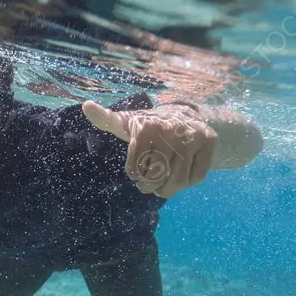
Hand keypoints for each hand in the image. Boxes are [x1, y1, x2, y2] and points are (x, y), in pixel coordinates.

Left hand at [82, 101, 216, 197]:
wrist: (185, 114)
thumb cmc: (148, 126)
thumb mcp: (126, 122)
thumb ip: (106, 119)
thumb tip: (86, 106)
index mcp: (145, 127)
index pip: (136, 169)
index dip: (135, 174)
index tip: (136, 170)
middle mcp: (170, 129)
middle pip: (156, 177)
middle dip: (149, 186)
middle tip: (148, 184)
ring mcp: (192, 135)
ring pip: (178, 181)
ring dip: (168, 189)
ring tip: (162, 185)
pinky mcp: (209, 141)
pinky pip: (196, 177)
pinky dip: (187, 182)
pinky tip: (180, 173)